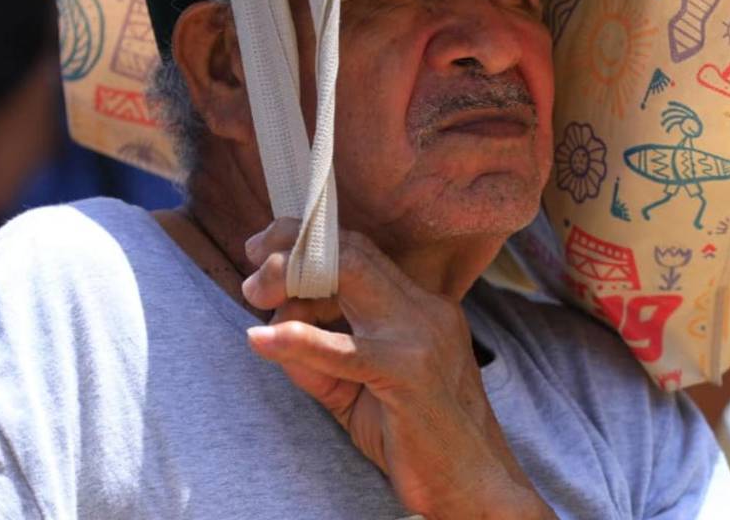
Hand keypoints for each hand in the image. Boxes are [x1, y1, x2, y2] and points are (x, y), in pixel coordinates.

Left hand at [241, 219, 552, 519]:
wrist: (476, 486)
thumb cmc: (418, 441)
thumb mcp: (358, 392)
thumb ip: (318, 360)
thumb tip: (268, 334)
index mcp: (422, 308)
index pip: (362, 252)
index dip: (310, 243)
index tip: (266, 248)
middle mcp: (426, 310)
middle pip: (354, 250)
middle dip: (295, 246)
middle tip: (253, 261)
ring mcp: (421, 337)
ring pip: (350, 275)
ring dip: (292, 277)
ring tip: (254, 292)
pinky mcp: (408, 374)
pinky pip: (344, 349)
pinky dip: (298, 340)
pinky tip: (263, 340)